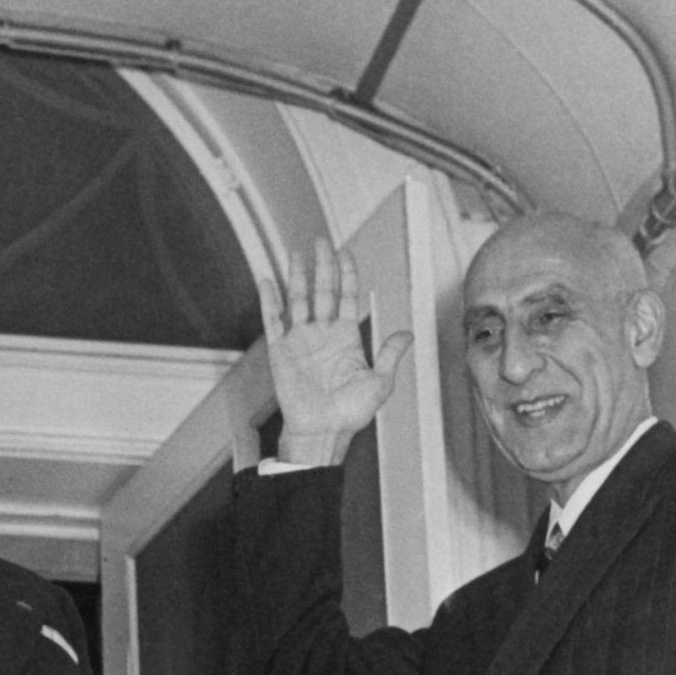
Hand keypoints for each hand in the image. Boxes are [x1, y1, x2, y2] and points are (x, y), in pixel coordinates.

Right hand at [256, 239, 412, 466]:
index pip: (347, 297)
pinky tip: (267, 281)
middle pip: (323, 291)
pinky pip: (273, 321)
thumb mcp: (380, 383)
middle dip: (323, 265)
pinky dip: (269, 301)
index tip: (345, 252)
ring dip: (297, 276)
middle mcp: (323, 334)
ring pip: (298, 300)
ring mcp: (300, 341)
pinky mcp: (280, 352)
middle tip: (321, 242)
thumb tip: (408, 332)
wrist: (322, 432)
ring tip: (297, 253)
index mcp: (346, 338)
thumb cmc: (350, 414)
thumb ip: (390, 354)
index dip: (347, 274)